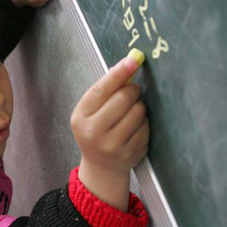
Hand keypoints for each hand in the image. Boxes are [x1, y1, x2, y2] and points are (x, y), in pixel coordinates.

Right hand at [70, 57, 148, 210]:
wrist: (101, 166)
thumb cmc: (96, 131)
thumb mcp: (90, 112)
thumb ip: (105, 91)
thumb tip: (126, 64)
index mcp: (80, 117)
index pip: (101, 90)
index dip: (118, 73)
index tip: (133, 60)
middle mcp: (94, 132)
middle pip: (122, 99)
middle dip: (132, 90)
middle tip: (132, 90)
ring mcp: (112, 145)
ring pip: (138, 112)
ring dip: (139, 107)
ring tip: (131, 113)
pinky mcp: (129, 154)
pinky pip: (146, 127)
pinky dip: (144, 123)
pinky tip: (135, 128)